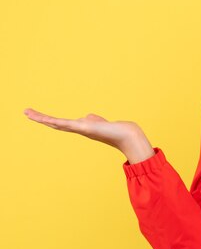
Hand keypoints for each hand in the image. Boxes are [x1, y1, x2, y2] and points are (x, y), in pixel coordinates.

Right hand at [23, 108, 154, 163]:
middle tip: (26, 113)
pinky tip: (43, 118)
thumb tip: (88, 116)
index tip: (38, 116)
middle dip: (41, 119)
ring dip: (41, 118)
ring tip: (28, 113)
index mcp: (81, 127)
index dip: (49, 120)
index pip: (62, 124)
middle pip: (55, 124)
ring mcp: (80, 129)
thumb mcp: (100, 122)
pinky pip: (66, 124)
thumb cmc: (115, 130)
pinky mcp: (84, 128)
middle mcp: (78, 129)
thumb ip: (93, 119)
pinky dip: (54, 121)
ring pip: (57, 124)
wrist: (126, 135)